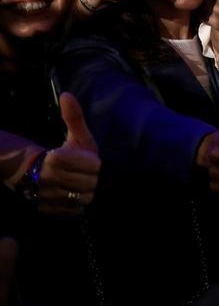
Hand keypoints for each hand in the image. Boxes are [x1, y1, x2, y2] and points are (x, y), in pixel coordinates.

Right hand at [36, 93, 100, 214]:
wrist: (35, 171)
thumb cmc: (63, 152)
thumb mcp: (73, 135)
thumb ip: (74, 117)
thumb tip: (67, 94)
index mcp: (57, 158)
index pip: (94, 166)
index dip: (93, 163)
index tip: (87, 161)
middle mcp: (50, 179)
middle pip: (90, 184)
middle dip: (90, 178)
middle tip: (83, 173)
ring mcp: (47, 196)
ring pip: (83, 199)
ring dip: (84, 192)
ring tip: (78, 183)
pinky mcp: (47, 210)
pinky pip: (73, 211)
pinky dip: (75, 204)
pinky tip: (71, 194)